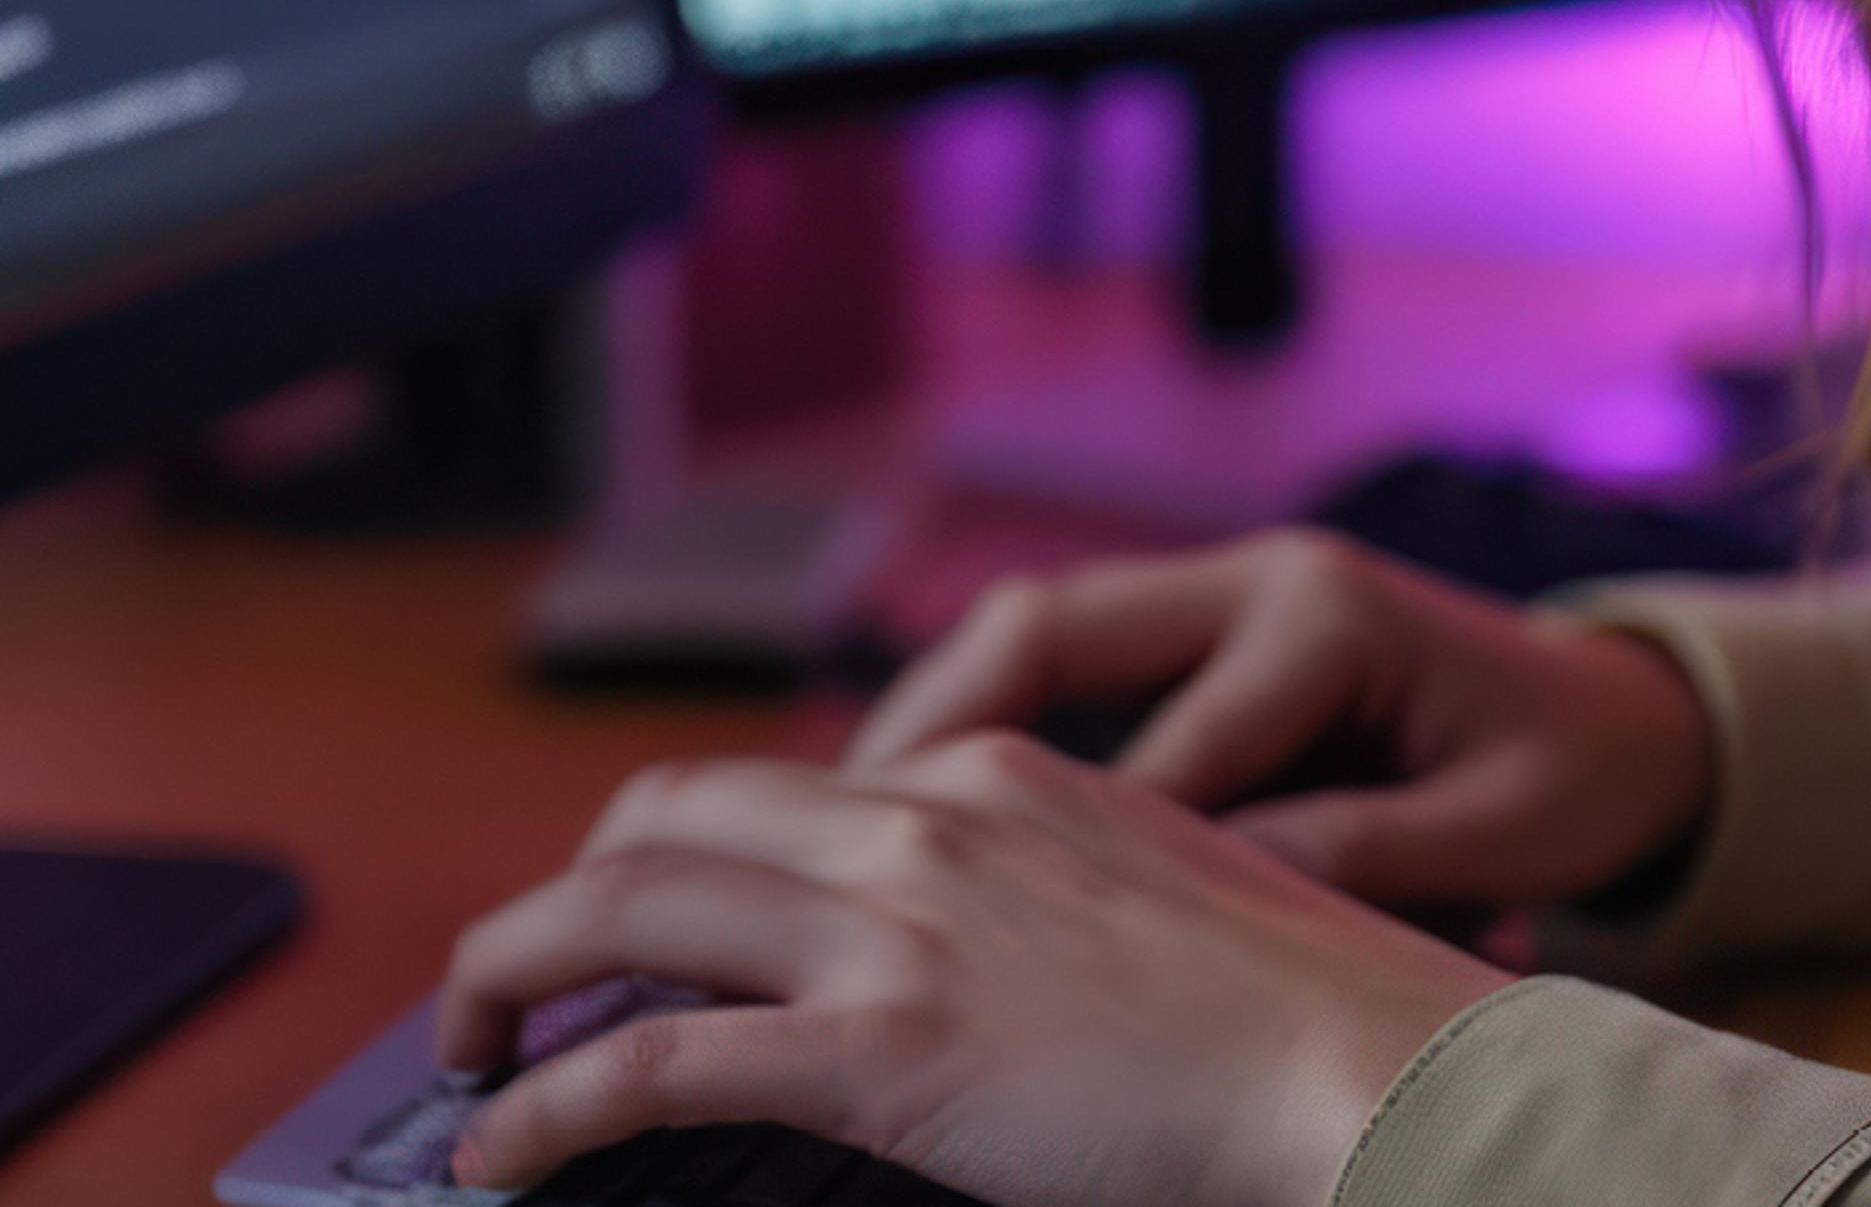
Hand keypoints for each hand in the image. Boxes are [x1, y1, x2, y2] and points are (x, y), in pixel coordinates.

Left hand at [437, 731, 1498, 1205]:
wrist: (1355, 1059)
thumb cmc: (1290, 1006)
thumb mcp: (1155, 884)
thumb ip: (1044, 887)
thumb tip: (972, 956)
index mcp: (996, 769)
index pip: (780, 783)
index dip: (678, 853)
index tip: (637, 922)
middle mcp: (929, 816)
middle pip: (668, 813)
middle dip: (559, 893)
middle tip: (518, 981)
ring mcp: (901, 926)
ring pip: (625, 906)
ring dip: (507, 972)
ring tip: (463, 1048)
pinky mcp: (882, 1051)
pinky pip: (652, 1065)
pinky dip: (544, 1104)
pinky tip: (499, 1153)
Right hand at [848, 532, 1715, 912]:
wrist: (1627, 715)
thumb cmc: (1569, 779)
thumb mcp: (1487, 832)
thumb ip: (1359, 858)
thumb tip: (1232, 908)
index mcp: (1326, 616)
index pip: (1168, 746)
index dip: (1079, 855)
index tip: (987, 960)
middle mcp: (1256, 579)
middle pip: (1042, 632)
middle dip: (923, 737)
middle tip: (823, 846)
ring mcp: (1223, 596)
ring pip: (1027, 644)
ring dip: (925, 736)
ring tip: (829, 842)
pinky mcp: (1208, 635)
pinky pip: (1060, 677)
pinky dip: (978, 744)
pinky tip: (910, 836)